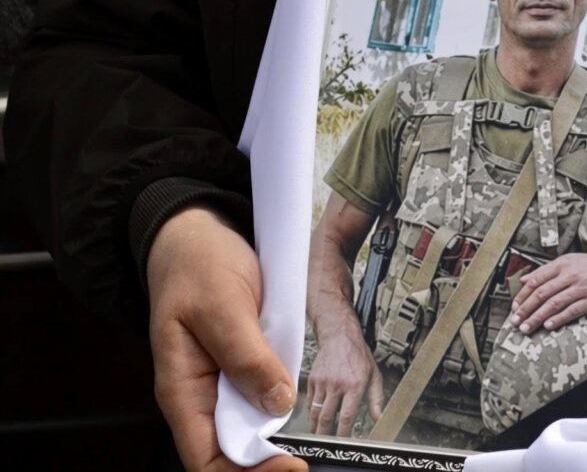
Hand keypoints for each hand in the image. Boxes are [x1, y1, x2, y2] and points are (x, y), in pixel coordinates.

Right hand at [147, 206, 306, 471]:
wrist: (197, 234)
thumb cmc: (197, 265)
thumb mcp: (222, 305)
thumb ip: (247, 354)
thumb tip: (276, 401)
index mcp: (182, 388)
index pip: (206, 458)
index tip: (290, 466)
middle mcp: (201, 392)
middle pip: (229, 452)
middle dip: (265, 463)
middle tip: (306, 461)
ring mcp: (222, 380)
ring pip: (249, 427)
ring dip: (274, 439)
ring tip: (307, 445)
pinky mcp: (242, 364)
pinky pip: (262, 395)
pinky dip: (280, 406)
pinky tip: (299, 408)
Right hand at [306, 315, 383, 435]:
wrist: (339, 336)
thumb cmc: (358, 355)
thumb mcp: (374, 375)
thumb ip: (377, 398)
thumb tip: (379, 418)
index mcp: (355, 385)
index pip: (347, 416)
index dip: (343, 432)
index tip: (343, 441)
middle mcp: (337, 384)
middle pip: (327, 417)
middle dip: (325, 434)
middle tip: (327, 443)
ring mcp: (323, 382)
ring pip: (316, 411)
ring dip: (316, 426)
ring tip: (319, 434)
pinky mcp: (313, 379)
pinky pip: (310, 402)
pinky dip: (312, 412)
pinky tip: (316, 417)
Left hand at [509, 253, 586, 333]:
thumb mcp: (569, 262)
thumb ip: (546, 270)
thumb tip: (524, 278)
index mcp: (562, 264)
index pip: (536, 280)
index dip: (522, 295)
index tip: (514, 308)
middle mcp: (570, 275)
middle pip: (542, 293)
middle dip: (526, 309)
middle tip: (515, 322)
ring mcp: (581, 287)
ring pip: (554, 303)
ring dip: (538, 317)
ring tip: (527, 328)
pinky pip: (572, 310)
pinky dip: (559, 319)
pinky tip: (548, 326)